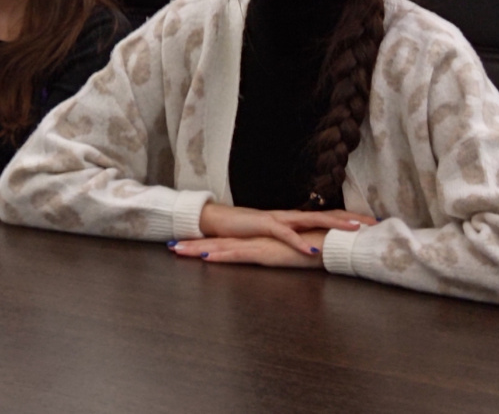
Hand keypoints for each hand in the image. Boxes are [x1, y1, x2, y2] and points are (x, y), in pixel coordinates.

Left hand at [170, 230, 328, 268]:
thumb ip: (275, 254)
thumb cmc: (310, 246)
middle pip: (217, 243)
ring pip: (221, 247)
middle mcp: (252, 241)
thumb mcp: (286, 254)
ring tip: (177, 250)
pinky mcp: (263, 251)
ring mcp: (255, 245)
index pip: (226, 243)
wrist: (327, 240)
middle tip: (171, 246)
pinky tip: (206, 256)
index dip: (206, 244)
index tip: (186, 245)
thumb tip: (266, 258)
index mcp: (255, 242)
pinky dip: (222, 255)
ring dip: (198, 249)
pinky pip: (238, 254)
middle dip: (192, 245)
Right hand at [198, 202, 374, 255]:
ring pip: (312, 219)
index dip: (349, 220)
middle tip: (375, 223)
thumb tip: (313, 247)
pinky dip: (300, 243)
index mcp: (295, 219)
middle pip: (327, 214)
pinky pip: (286, 235)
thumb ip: (293, 239)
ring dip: (334, 225)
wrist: (219, 220)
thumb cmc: (247, 229)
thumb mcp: (275, 236)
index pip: (328, 217)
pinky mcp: (265, 225)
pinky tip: (313, 251)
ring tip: (355, 230)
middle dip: (352, 219)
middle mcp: (291, 216)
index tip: (372, 224)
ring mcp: (279, 219)